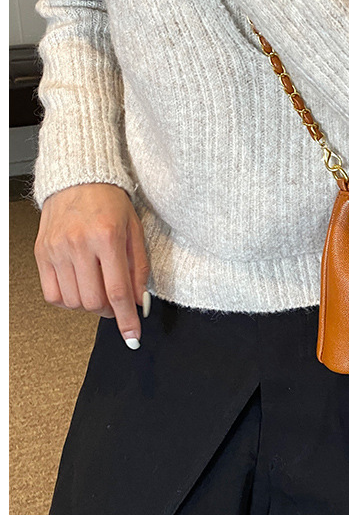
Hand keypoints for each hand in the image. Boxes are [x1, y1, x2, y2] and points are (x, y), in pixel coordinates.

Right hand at [34, 183, 150, 348]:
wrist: (80, 178)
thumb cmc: (110, 201)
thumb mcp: (135, 230)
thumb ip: (139, 268)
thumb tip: (140, 301)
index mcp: (107, 238)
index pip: (117, 291)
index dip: (126, 319)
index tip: (132, 336)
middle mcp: (78, 244)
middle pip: (92, 301)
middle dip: (108, 312)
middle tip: (116, 305)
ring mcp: (56, 250)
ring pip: (72, 301)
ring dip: (89, 306)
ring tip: (98, 291)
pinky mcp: (42, 253)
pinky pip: (52, 294)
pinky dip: (68, 300)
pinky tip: (79, 288)